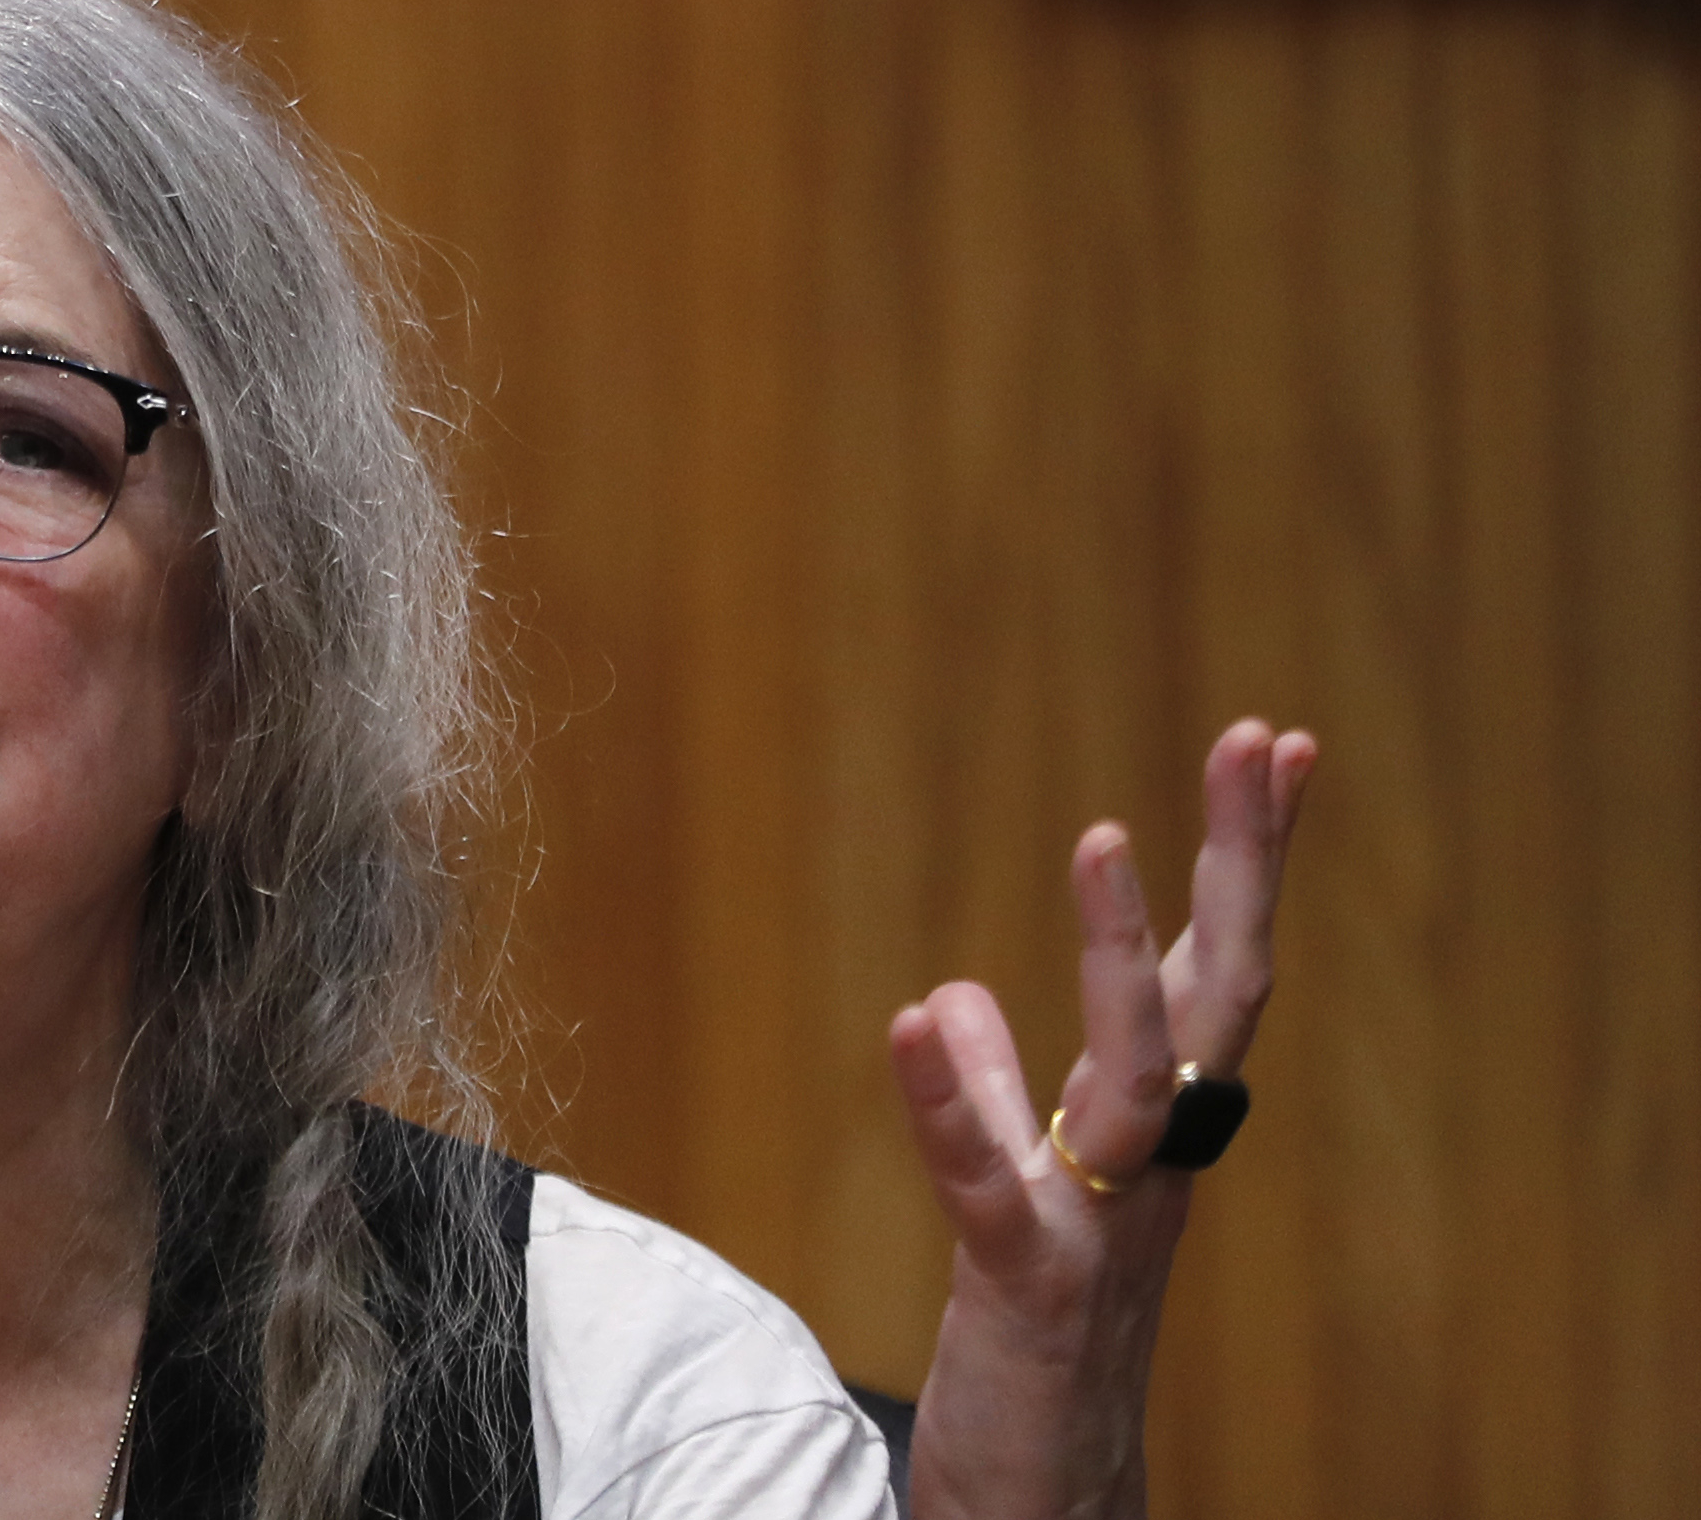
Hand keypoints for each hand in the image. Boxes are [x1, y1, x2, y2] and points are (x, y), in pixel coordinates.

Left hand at [888, 719, 1317, 1519]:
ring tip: (1102, 836)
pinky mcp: (1026, 1292)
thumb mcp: (1017, 1201)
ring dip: (1124, 960)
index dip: (1241, 861)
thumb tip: (954, 997)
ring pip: (1137, 1082)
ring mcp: (1101, 1228)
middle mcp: (1152, 1168)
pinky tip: (911, 1021)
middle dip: (1241, 865)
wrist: (1044, 1503)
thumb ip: (992, 1096)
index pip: (1216, 973)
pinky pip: (990, 1187)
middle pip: (1221, 998)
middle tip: (1257, 740)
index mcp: (1149, 1132)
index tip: (1272, 743)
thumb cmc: (1040, 1345)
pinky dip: (951, 1105)